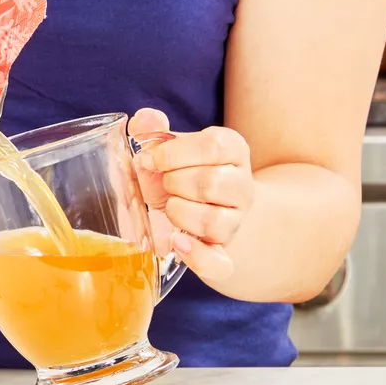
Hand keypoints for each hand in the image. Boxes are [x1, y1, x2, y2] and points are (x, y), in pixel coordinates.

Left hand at [129, 108, 248, 288]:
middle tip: (163, 184)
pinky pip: (220, 264)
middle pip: (212, 184)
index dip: (174, 153)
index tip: (149, 160)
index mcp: (232, 150)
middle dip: (174, 183)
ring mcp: (235, 222)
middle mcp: (241, 185)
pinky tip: (177, 242)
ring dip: (178, 213)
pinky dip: (195, 256)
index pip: (214, 146)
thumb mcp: (168, 148)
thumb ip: (153, 131)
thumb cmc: (178, 173)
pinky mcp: (223, 254)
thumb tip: (144, 119)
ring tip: (169, 207)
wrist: (197, 209)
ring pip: (213, 221)